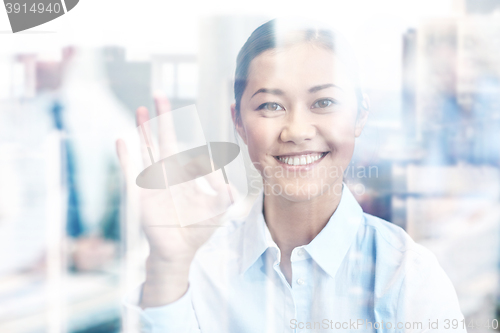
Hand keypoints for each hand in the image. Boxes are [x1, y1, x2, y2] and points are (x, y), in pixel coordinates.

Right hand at [116, 96, 228, 305]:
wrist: (178, 250)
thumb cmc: (197, 229)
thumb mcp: (216, 212)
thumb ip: (223, 198)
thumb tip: (230, 188)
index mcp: (185, 174)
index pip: (188, 150)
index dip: (194, 145)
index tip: (196, 131)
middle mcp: (168, 173)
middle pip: (164, 139)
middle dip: (163, 118)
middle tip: (159, 94)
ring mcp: (152, 181)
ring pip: (146, 149)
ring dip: (143, 130)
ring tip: (139, 109)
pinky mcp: (140, 194)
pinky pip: (131, 172)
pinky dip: (126, 156)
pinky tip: (121, 140)